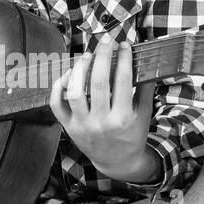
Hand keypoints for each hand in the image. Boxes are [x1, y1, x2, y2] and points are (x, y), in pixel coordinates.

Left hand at [49, 34, 157, 181]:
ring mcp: (83, 125)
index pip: (122, 81)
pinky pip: (57, 105)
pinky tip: (68, 75)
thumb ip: (145, 90)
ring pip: (75, 92)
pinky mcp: (69, 127)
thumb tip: (146, 63)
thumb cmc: (132, 135)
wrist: (117, 162)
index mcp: (122, 118)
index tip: (124, 45)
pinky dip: (58, 87)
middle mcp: (101, 122)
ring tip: (87, 56)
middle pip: (98, 82)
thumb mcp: (144, 115)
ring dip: (80, 69)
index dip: (123, 59)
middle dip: (102, 56)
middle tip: (105, 41)